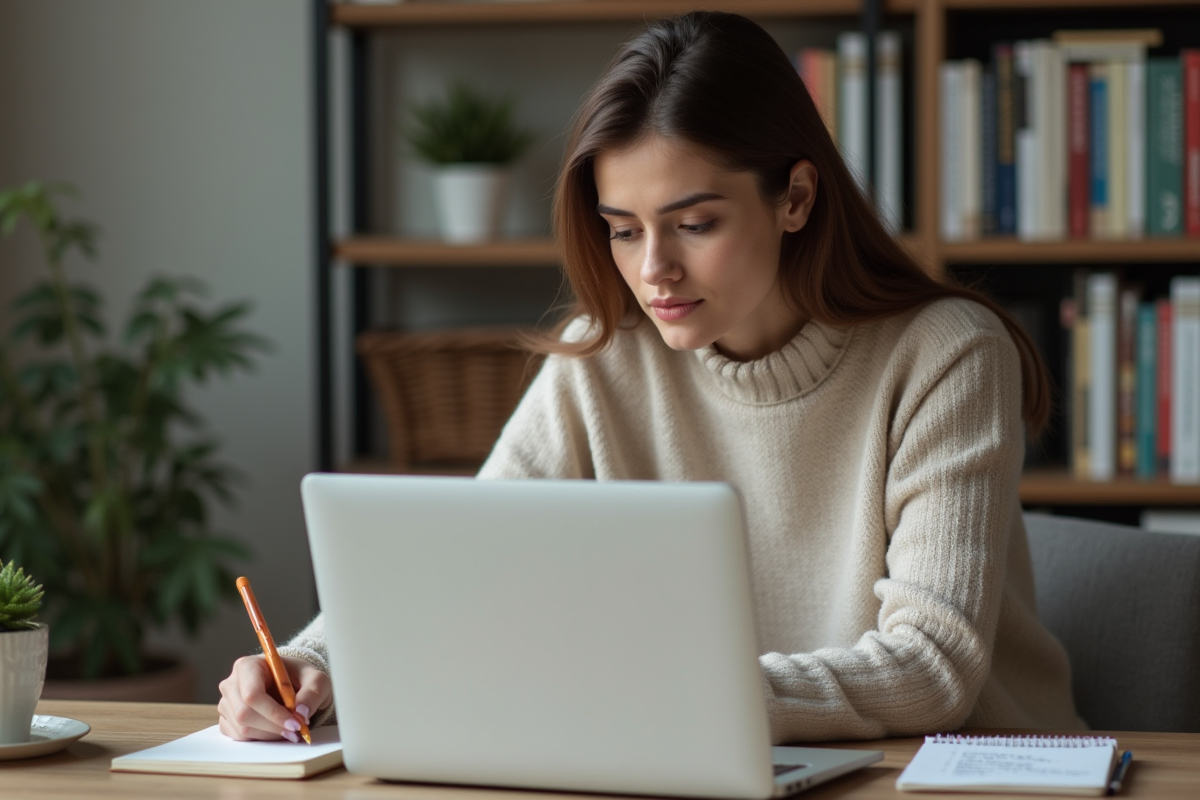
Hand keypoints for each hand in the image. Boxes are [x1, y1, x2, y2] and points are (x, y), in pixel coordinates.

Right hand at [217, 655, 331, 740]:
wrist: (293, 684)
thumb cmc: (301, 678)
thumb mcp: (316, 679)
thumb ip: (313, 692)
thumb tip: (301, 712)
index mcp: (248, 665)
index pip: (252, 693)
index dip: (273, 712)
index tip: (295, 723)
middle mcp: (231, 683)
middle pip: (244, 713)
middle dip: (273, 727)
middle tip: (297, 730)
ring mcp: (226, 703)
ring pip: (242, 728)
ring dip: (270, 735)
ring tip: (291, 730)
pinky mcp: (227, 719)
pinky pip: (239, 737)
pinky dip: (261, 738)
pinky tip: (277, 731)